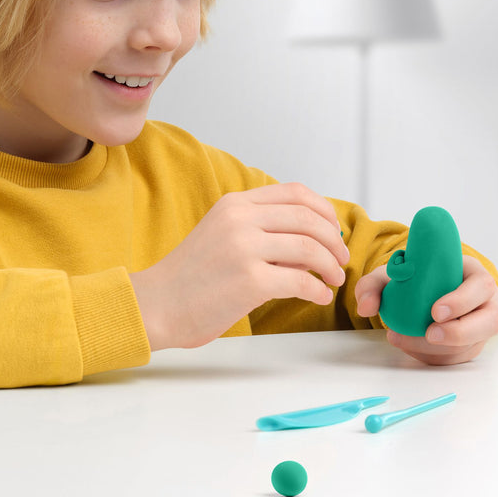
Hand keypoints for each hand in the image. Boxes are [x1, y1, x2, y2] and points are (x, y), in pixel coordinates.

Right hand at [131, 183, 349, 350]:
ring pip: (310, 248)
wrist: (157, 303)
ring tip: (332, 279)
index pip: (295, 192)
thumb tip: (309, 239)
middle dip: (334, 240)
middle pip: (309, 219)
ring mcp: (245, 248)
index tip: (333, 230)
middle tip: (340, 259)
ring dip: (331, 266)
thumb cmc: (189, 276)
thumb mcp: (222, 233)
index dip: (324, 210)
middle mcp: (241, 219)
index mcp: (235, 204)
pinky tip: (319, 296)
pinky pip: (301, 281)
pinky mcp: (250, 280)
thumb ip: (260, 228)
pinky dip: (318, 290)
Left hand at [355, 255, 497, 364]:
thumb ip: (373, 285)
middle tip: (429, 334)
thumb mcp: (392, 273)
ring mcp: (481, 325)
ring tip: (403, 340)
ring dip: (439, 349)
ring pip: (473, 344)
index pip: (481, 285)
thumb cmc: (414, 276)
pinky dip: (434, 357)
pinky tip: (408, 347)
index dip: (462, 300)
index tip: (435, 311)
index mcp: (473, 274)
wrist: (418, 289)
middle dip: (460, 332)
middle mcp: (485, 301)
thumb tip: (365, 307)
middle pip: (490, 321)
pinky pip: (459, 358)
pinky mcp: (472, 345)